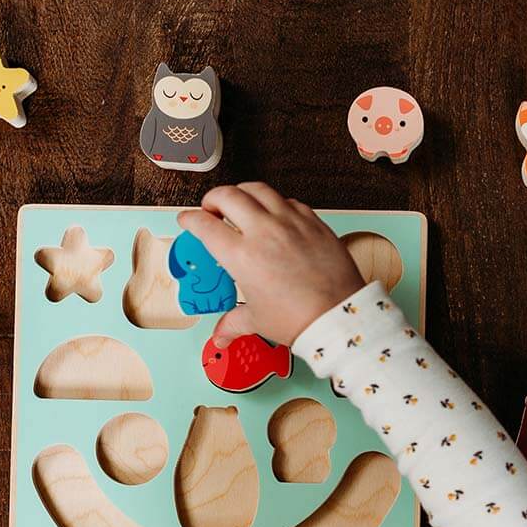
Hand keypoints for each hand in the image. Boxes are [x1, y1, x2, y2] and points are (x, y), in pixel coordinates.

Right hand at [177, 183, 364, 346]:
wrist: (339, 317)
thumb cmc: (300, 319)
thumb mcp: (258, 320)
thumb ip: (233, 323)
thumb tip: (220, 336)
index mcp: (242, 256)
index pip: (205, 225)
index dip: (190, 220)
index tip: (187, 220)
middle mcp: (264, 232)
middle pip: (228, 196)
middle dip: (213, 199)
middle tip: (211, 209)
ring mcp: (290, 222)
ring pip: (258, 189)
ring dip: (243, 193)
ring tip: (240, 203)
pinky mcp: (313, 221)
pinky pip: (289, 201)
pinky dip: (275, 203)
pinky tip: (275, 215)